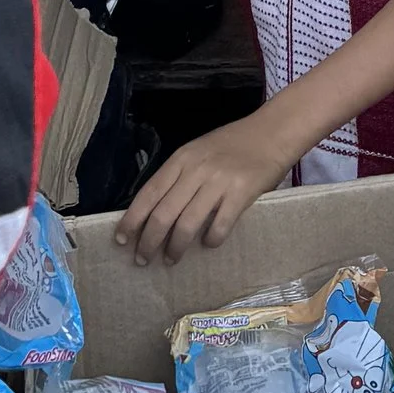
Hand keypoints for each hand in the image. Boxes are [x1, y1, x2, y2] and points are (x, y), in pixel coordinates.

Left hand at [117, 114, 292, 263]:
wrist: (272, 132)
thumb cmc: (232, 144)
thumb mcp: (199, 151)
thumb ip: (180, 176)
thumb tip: (155, 212)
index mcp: (182, 158)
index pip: (149, 193)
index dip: (132, 219)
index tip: (121, 240)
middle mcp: (196, 170)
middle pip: (164, 214)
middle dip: (149, 242)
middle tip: (143, 259)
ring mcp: (219, 182)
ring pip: (187, 225)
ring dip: (175, 248)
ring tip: (171, 260)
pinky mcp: (241, 194)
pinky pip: (218, 227)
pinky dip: (210, 241)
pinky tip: (208, 244)